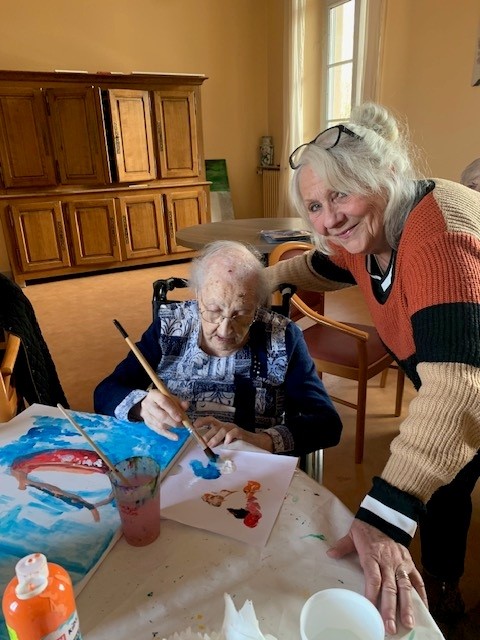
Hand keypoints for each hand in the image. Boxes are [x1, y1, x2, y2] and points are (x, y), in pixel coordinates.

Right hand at [138, 389, 189, 439]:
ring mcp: (146, 415)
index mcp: (154, 395)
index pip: (163, 402)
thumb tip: (186, 405)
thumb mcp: (170, 397)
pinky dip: (168, 435)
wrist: (148, 402)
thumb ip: (178, 401)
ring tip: (180, 426)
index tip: (180, 417)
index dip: (172, 410)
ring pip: (159, 424)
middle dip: (173, 421)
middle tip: (181, 424)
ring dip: (171, 427)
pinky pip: (158, 431)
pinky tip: (175, 437)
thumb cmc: (162, 399)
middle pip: (161, 415)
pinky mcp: (147, 423)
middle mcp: (147, 405)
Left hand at [194, 416, 273, 451]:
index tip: (194, 425)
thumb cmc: (237, 443)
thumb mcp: (224, 442)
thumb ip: (215, 443)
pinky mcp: (241, 432)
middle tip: (203, 443)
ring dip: (216, 437)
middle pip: (215, 426)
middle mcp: (226, 425)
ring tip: (211, 445)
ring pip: (222, 429)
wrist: (254, 443)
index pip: (210, 420)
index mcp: (220, 427)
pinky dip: (228, 437)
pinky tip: (227, 443)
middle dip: (208, 434)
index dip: (202, 421)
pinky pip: (233, 433)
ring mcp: (233, 428)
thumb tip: (203, 447)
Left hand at [327, 519, 427, 634]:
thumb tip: (330, 554)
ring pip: (405, 587)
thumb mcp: (352, 534)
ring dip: (407, 606)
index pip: (373, 578)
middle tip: (389, 626)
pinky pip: (417, 580)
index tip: (370, 609)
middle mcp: (388, 561)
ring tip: (408, 623)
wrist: (385, 515)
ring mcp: (400, 563)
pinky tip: (424, 609)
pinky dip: (422, 595)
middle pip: (390, 587)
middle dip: (390, 608)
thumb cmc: (367, 527)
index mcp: (372, 555)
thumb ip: (342, 546)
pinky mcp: (409, 563)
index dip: (372, 594)